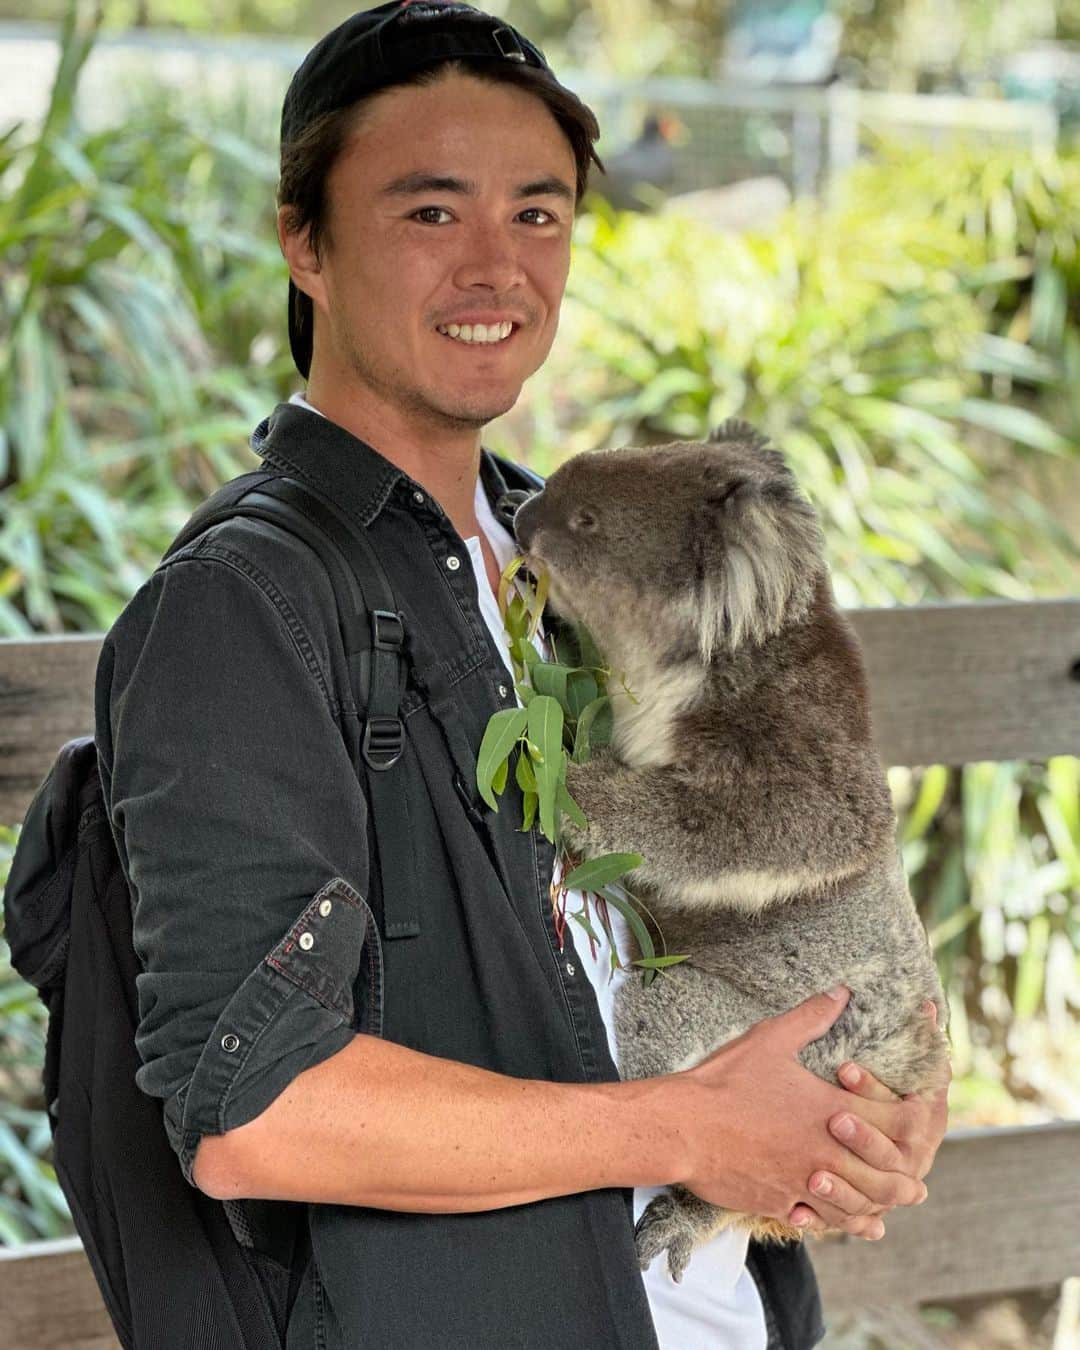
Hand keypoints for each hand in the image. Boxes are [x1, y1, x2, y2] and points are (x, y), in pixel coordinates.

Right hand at [675, 988, 922, 1238]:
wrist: (682, 1128)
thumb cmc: (724, 1082)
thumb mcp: (770, 1039)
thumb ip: (811, 1017)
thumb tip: (840, 992)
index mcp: (831, 1111)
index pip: (896, 1123)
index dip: (914, 1122)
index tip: (917, 1120)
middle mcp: (826, 1152)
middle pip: (887, 1177)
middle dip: (904, 1179)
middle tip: (916, 1182)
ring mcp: (804, 1184)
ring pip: (858, 1207)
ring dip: (876, 1207)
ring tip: (887, 1209)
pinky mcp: (780, 1204)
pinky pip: (819, 1222)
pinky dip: (833, 1222)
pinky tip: (836, 1222)